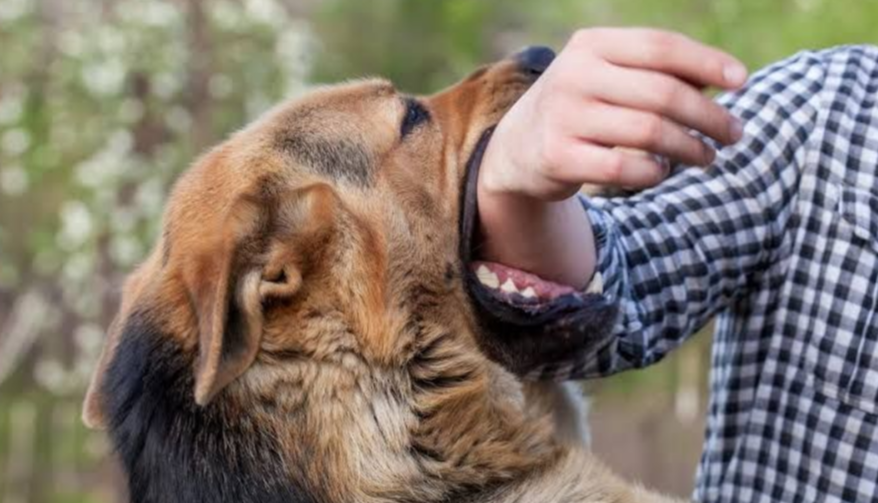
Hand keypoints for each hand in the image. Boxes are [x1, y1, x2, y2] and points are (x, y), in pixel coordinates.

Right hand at [477, 28, 747, 287]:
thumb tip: (727, 79)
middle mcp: (574, 76)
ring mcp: (564, 117)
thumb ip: (658, 72)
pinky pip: (626, 168)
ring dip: (690, 148)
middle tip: (734, 134)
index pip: (660, 47)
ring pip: (649, 132)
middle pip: (662, 93)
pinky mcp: (558, 157)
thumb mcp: (609, 76)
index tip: (742, 82)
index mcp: (591, 45)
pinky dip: (654, 173)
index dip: (707, 62)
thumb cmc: (583, 106)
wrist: (517, 147)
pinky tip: (662, 172)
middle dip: (709, 116)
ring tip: (707, 157)